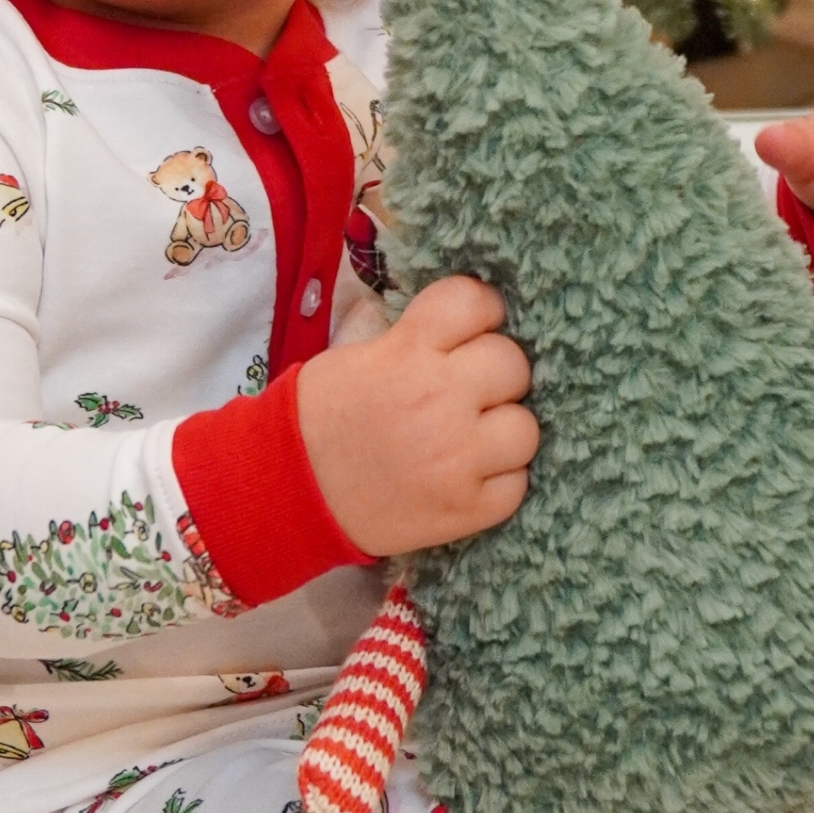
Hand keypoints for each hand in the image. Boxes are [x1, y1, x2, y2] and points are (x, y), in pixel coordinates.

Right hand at [297, 276, 537, 555]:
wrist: (288, 490)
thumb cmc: (323, 415)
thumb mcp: (362, 354)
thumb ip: (420, 337)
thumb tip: (472, 326)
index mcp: (410, 351)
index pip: (477, 302)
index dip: (481, 312)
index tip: (472, 329)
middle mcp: (441, 399)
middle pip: (513, 363)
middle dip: (494, 374)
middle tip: (468, 391)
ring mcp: (458, 459)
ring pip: (526, 427)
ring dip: (503, 431)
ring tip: (472, 439)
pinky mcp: (466, 510)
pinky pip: (519, 484)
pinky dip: (500, 480)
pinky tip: (469, 475)